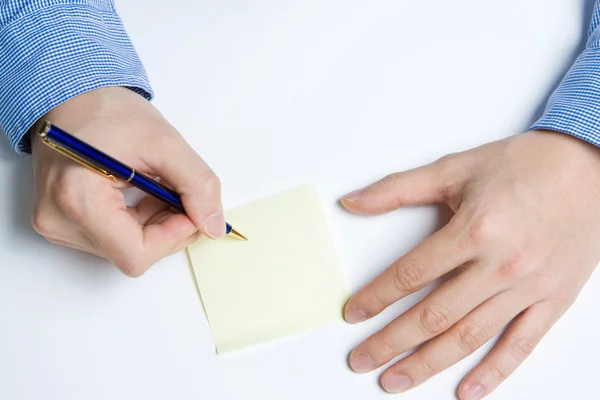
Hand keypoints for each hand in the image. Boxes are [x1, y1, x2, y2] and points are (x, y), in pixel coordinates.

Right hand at [31, 87, 223, 276]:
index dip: (174, 236)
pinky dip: (140, 221)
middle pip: (133, 253)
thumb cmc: (107, 111)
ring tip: (158, 187)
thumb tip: (213, 226)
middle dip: (168, 228)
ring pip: (127, 248)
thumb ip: (197, 185)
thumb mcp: (165, 142)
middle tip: (179, 192)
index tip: (191, 210)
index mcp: (76, 198)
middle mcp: (58, 220)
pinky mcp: (63, 224)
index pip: (136, 253)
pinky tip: (144, 193)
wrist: (70, 97)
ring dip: (155, 224)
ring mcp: (57, 225)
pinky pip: (114, 239)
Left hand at [341, 131, 599, 398]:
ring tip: (395, 381)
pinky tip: (465, 391)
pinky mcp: (554, 300)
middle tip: (362, 359)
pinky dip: (492, 372)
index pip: (411, 274)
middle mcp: (502, 264)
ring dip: (428, 364)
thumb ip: (398, 188)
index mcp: (475, 230)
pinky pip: (521, 345)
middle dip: (391, 342)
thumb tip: (352, 201)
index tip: (353, 313)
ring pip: (470, 337)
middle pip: (434, 315)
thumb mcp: (454, 168)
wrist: (588, 166)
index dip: (376, 297)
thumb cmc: (522, 165)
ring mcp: (530, 287)